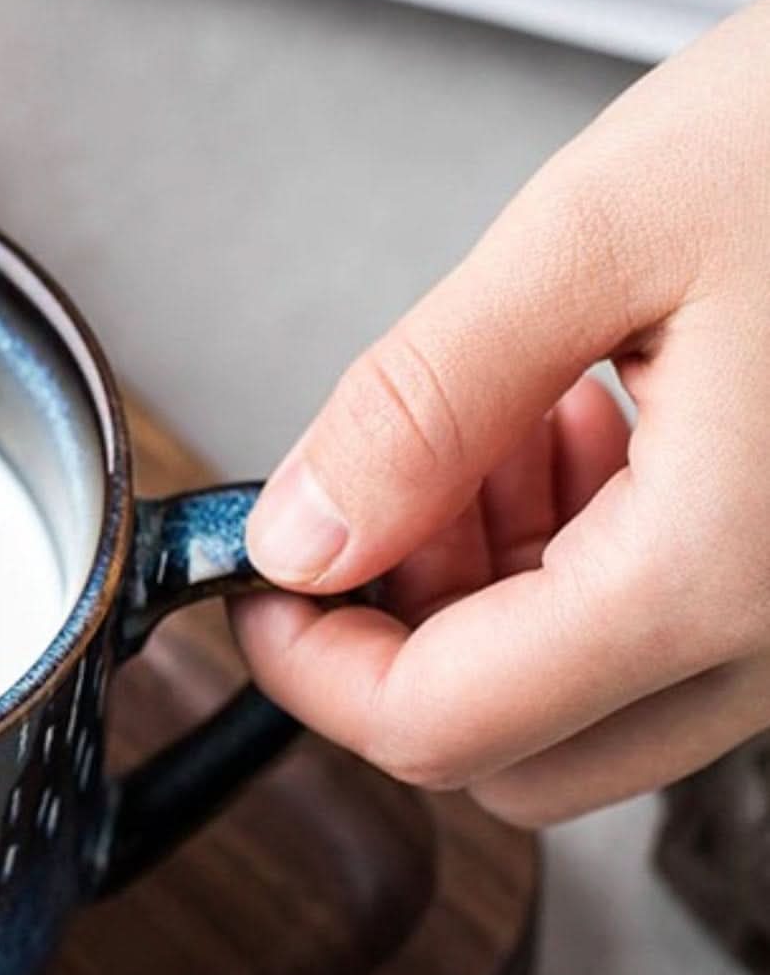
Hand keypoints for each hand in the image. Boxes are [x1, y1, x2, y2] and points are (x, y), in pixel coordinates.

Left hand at [231, 0, 769, 825]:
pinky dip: (578, 560)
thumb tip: (303, 534)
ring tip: (496, 420)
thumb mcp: (607, 226)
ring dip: (489, 593)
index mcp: (720, 572)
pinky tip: (580, 424)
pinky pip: (668, 635)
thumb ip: (426, 402)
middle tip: (374, 491)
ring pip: (587, 700)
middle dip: (401, 635)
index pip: (444, 723)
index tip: (255, 579)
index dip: (311, 665)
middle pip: (514, 748)